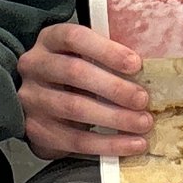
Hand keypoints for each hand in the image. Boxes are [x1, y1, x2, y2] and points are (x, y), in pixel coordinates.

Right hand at [16, 18, 152, 159]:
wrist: (40, 104)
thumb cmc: (73, 75)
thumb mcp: (83, 55)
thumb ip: (106, 58)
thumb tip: (151, 71)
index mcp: (49, 39)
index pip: (74, 38)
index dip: (107, 50)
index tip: (136, 64)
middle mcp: (34, 66)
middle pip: (74, 73)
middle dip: (114, 88)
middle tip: (143, 100)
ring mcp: (31, 99)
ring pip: (74, 108)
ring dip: (114, 118)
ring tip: (143, 124)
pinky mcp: (35, 129)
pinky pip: (74, 140)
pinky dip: (107, 144)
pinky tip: (131, 144)